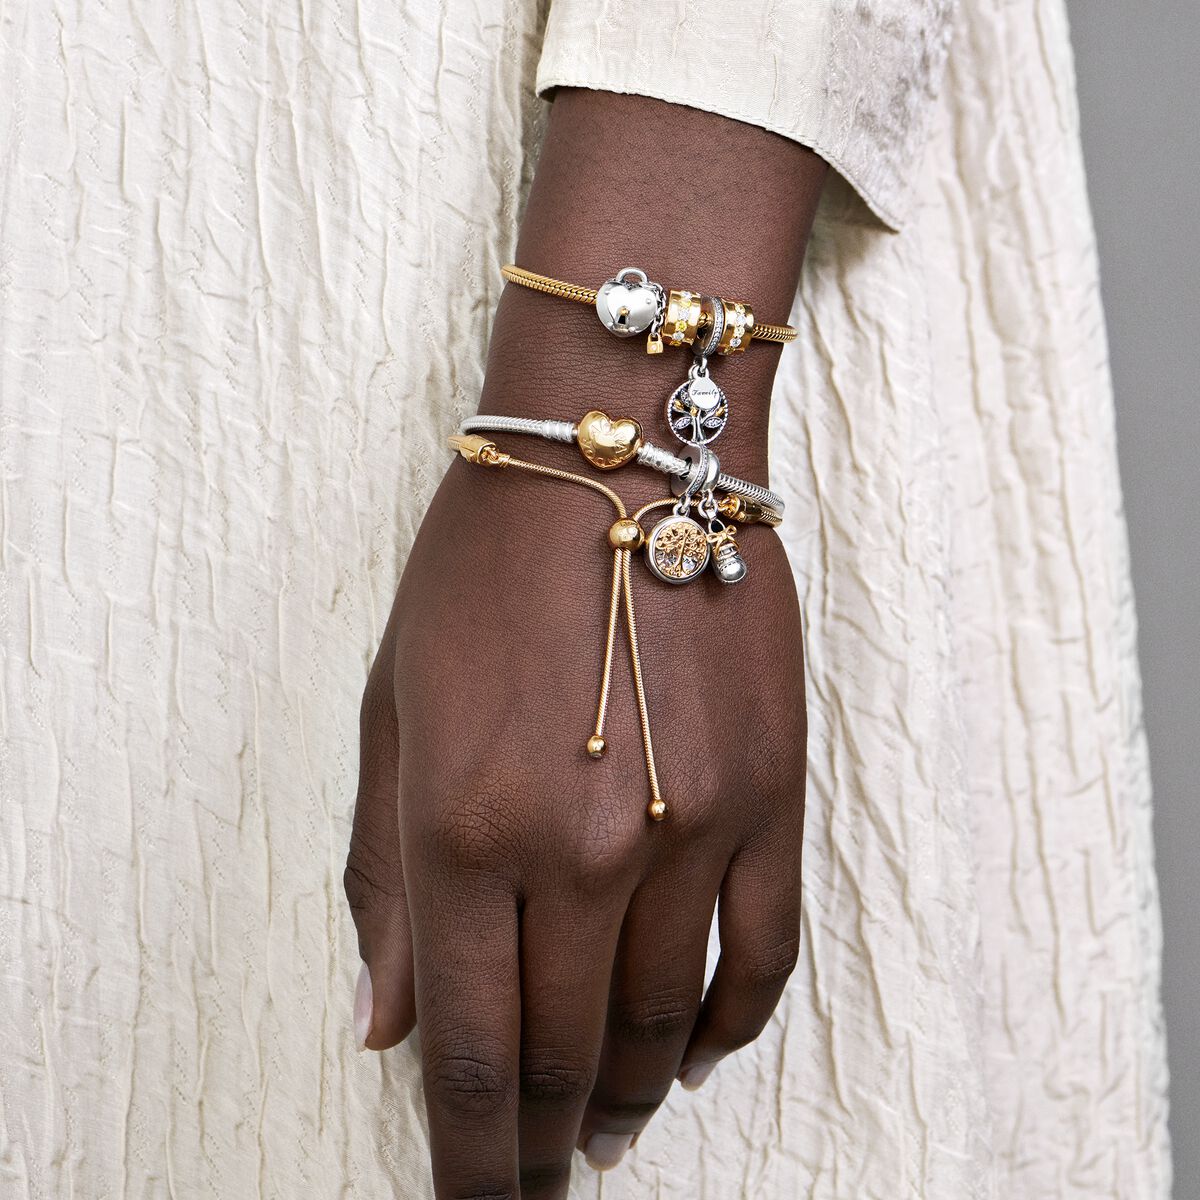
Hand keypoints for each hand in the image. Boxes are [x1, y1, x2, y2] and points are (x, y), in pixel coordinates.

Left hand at [345, 449, 806, 1198]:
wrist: (618, 454)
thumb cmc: (482, 570)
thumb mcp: (391, 711)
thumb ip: (381, 879)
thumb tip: (381, 1028)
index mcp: (462, 825)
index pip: (467, 1048)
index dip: (466, 1156)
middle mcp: (581, 844)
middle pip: (561, 1053)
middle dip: (537, 1139)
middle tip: (531, 1174)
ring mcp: (692, 824)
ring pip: (660, 1023)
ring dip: (623, 1094)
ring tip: (598, 1124)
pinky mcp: (771, 795)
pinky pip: (762, 959)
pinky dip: (722, 1031)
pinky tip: (686, 1054)